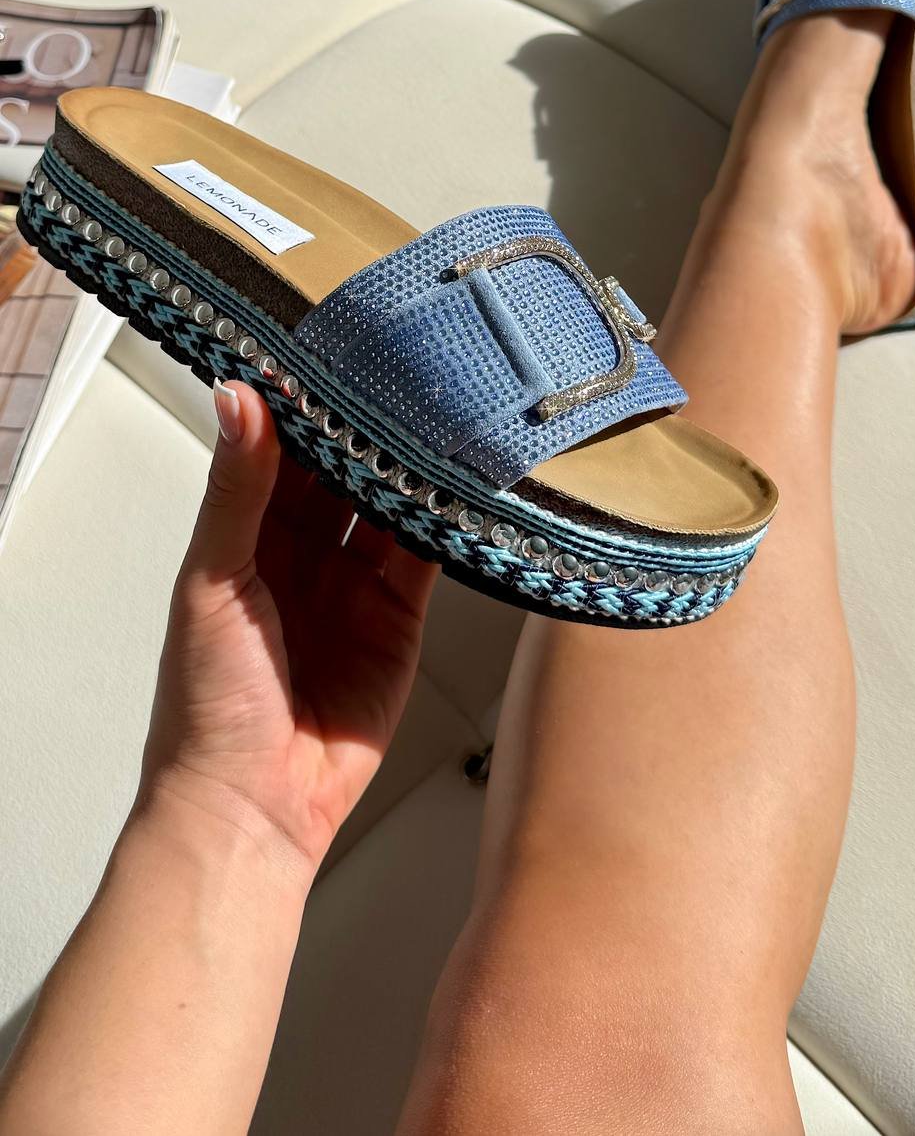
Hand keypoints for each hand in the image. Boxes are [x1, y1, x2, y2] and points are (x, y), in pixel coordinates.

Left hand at [139, 379, 436, 883]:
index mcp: (246, 539)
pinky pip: (425, 555)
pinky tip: (456, 483)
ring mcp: (354, 587)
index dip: (307, 410)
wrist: (253, 805)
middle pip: (343, 475)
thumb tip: (239, 401)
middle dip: (368, 431)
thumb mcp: (213, 580)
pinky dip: (442, 520)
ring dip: (409, 468)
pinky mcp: (399, 620)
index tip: (335, 359)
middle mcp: (302, 557)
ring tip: (437, 416)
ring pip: (388, 507)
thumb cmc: (210, 704)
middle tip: (401, 376)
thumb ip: (238, 490)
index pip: (283, 454)